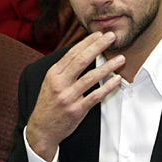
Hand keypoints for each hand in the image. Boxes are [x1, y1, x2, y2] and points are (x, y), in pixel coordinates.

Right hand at [26, 31, 124, 161]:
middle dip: (98, 46)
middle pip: (81, 61)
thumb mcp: (49, 82)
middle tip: (111, 37)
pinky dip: (107, 87)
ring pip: (91, 77)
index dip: (86, 42)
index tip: (98, 34)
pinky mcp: (77, 110)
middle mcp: (59, 83)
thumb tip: (79, 52)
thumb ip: (63, 69)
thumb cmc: (48, 103)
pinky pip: (95, 96)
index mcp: (53, 73)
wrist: (42, 128)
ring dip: (108, 66)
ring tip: (120, 58)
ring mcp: (68, 97)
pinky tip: (116, 80)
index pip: (72, 53)